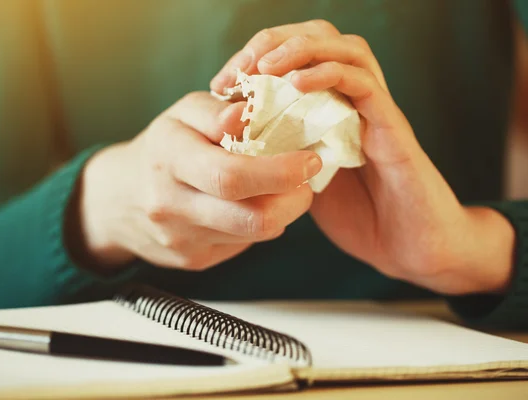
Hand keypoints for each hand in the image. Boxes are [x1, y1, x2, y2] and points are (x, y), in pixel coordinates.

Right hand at [77, 91, 321, 270]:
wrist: (117, 200)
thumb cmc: (160, 149)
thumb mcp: (181, 115)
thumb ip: (216, 111)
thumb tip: (250, 115)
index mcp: (168, 158)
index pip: (231, 175)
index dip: (280, 171)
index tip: (310, 160)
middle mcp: (172, 205)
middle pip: (252, 217)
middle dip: (294, 198)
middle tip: (307, 177)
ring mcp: (182, 239)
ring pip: (254, 234)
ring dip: (283, 210)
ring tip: (283, 188)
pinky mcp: (192, 260)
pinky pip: (242, 244)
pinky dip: (257, 223)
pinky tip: (250, 204)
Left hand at [212, 20, 514, 295]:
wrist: (409, 247)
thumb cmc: (360, 216)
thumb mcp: (306, 181)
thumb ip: (282, 156)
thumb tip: (236, 146)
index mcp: (333, 108)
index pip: (298, 56)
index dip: (257, 58)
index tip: (222, 83)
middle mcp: (357, 101)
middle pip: (322, 36)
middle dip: (276, 41)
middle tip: (243, 67)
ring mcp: (377, 111)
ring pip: (348, 49)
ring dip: (301, 49)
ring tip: (266, 67)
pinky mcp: (394, 129)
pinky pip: (365, 85)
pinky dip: (330, 75)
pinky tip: (297, 86)